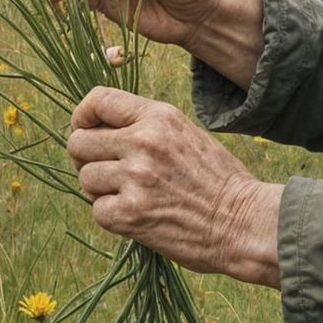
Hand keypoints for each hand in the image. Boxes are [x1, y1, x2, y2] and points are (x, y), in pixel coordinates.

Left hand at [67, 85, 280, 285]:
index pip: (98, 100)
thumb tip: (99, 130)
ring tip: (131, 195)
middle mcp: (143, 142)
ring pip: (85, 177)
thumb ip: (147, 127)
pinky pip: (97, 210)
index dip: (82, 116)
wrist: (243, 222)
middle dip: (86, 158)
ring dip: (101, 190)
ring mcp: (134, 178)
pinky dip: (112, 216)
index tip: (85, 130)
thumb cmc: (218, 180)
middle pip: (79, 141)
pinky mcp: (129, 213)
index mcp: (159, 117)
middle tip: (108, 172)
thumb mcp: (187, 135)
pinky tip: (138, 215)